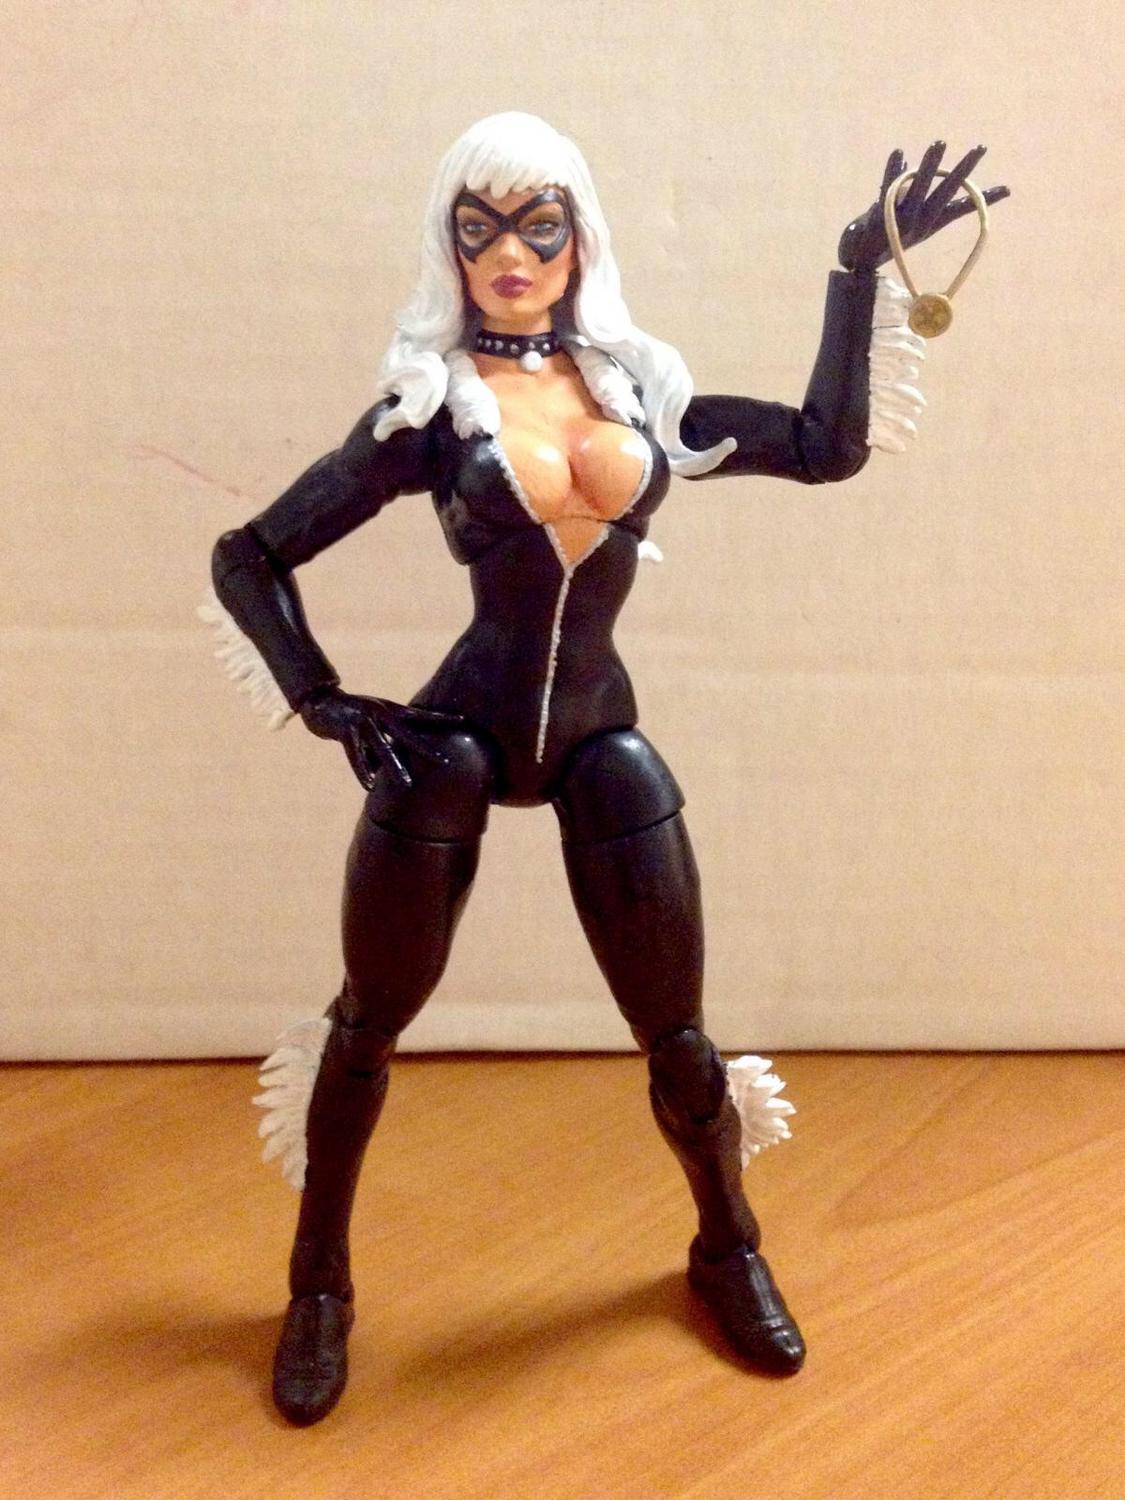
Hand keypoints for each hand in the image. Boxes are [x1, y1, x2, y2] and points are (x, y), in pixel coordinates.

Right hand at [299, 686, 463, 790]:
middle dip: (426, 749)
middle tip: (446, 761)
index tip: (463, 720)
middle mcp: (380, 713)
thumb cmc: (351, 716)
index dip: (441, 718)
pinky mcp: (345, 731)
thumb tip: (393, 767)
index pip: (421, 715)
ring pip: (382, 747)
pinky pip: (355, 755)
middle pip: (408, 734)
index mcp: (390, 710)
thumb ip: (386, 741)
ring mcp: (363, 721)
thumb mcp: (374, 724)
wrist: (320, 702)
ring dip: (394, 766)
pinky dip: (362, 771)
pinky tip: (370, 786)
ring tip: (408, 784)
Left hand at [838, 142, 1009, 271]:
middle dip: (962, 170)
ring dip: (930, 166)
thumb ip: (929, 198)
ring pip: (918, 188)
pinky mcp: (880, 214)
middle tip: (980, 148)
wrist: (860, 258)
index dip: (983, 199)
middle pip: (945, 192)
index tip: (1007, 189)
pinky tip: (898, 152)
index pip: (962, 207)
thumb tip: (931, 174)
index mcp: (932, 222)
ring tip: (940, 143)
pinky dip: (893, 170)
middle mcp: (920, 220)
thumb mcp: (917, 223)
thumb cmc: (892, 237)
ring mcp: (900, 218)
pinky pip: (887, 188)